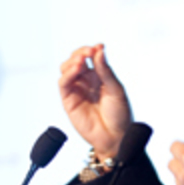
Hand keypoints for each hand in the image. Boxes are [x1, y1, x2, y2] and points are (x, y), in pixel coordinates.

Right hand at [58, 44, 131, 159]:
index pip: (91, 56)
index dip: (92, 49)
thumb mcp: (116, 89)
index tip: (99, 47)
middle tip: (89, 52)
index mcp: (100, 76)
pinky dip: (67, 74)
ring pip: (67, 68)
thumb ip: (106, 71)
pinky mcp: (69, 100)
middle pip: (76, 59)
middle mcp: (87, 80)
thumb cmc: (119, 115)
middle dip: (81, 52)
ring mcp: (77, 89)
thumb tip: (99, 51)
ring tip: (82, 61)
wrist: (115, 137)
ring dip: (72, 61)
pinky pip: (63, 83)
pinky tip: (76, 70)